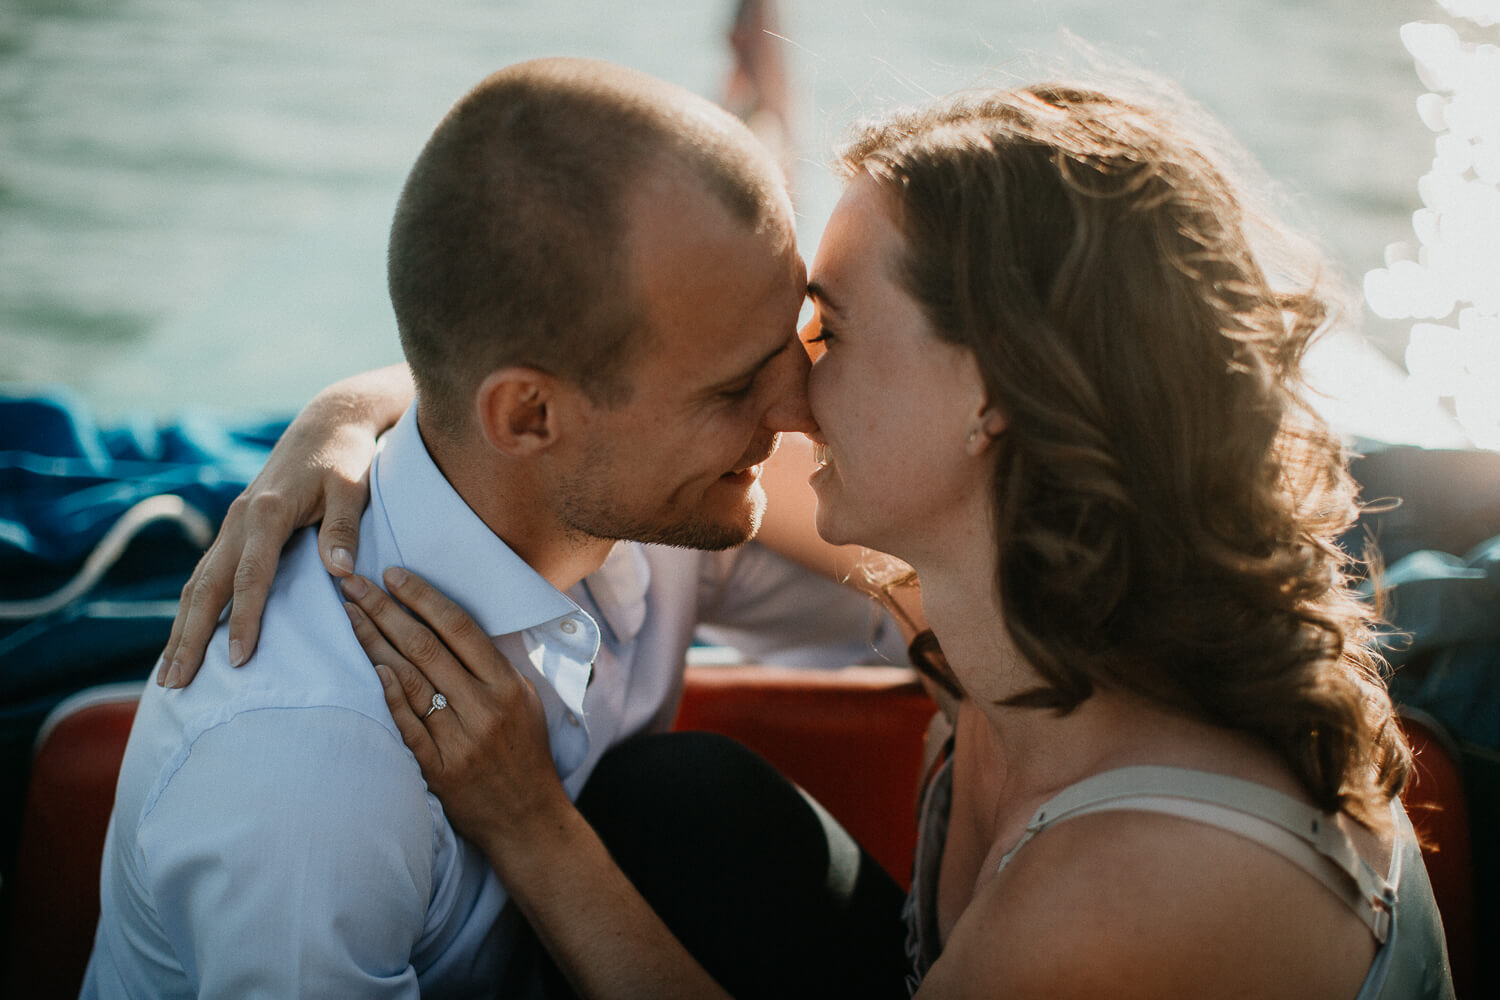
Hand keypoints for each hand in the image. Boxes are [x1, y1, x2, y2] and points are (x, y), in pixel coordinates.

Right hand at [158, 365, 412, 687]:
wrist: (327, 423)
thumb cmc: (345, 458)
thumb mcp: (352, 487)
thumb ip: (344, 528)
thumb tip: (341, 571)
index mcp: (267, 511)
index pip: (250, 575)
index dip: (244, 618)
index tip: (239, 659)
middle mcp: (240, 519)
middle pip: (206, 586)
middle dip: (189, 637)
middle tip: (176, 684)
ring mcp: (232, 524)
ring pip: (197, 583)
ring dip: (181, 630)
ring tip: (168, 676)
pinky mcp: (235, 529)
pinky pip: (205, 575)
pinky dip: (192, 609)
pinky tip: (183, 639)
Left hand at [340, 569, 571, 855]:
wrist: (528, 818)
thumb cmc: (525, 752)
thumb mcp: (523, 699)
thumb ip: (490, 666)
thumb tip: (447, 625)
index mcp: (506, 684)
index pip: (459, 626)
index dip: (422, 597)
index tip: (393, 574)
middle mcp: (483, 707)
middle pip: (425, 646)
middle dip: (384, 609)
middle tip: (352, 583)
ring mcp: (459, 739)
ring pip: (409, 679)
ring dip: (374, 642)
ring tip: (349, 613)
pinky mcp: (438, 768)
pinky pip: (406, 723)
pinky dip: (387, 692)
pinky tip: (368, 665)